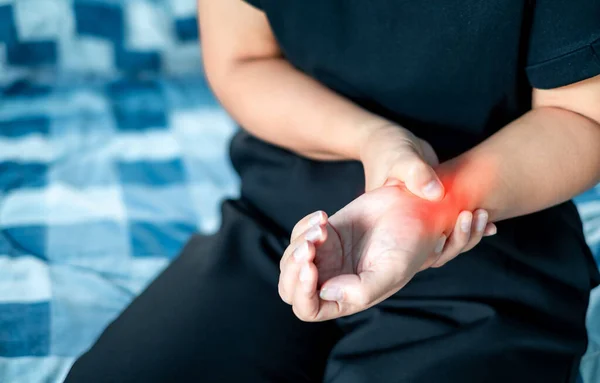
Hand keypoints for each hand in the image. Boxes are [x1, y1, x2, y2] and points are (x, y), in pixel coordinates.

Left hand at [278, 185, 494, 321]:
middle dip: (293, 267)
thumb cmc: (409, 243)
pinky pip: (298, 235)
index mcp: (347, 298)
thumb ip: (360, 290)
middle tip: (310, 244)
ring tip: (322, 226)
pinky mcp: (324, 235)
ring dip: (299, 241)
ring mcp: (326, 257)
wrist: (414, 208)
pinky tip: (324, 218)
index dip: (302, 292)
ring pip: (290, 260)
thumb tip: (324, 292)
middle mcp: (332, 280)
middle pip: (290, 287)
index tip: (310, 266)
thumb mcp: (391, 271)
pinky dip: (304, 225)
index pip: (308, 309)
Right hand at [360, 123, 495, 260]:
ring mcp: (424, 221)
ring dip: (468, 234)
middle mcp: (409, 228)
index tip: (446, 234)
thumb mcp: (400, 159)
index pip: (414, 250)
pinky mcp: (437, 211)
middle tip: (469, 216)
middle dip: (457, 241)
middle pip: (435, 252)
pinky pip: (455, 224)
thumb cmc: (391, 150)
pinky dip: (472, 225)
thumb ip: (416, 174)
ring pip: (447, 240)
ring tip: (483, 216)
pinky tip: (491, 224)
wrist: (393, 142)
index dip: (434, 250)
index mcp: (394, 224)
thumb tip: (437, 194)